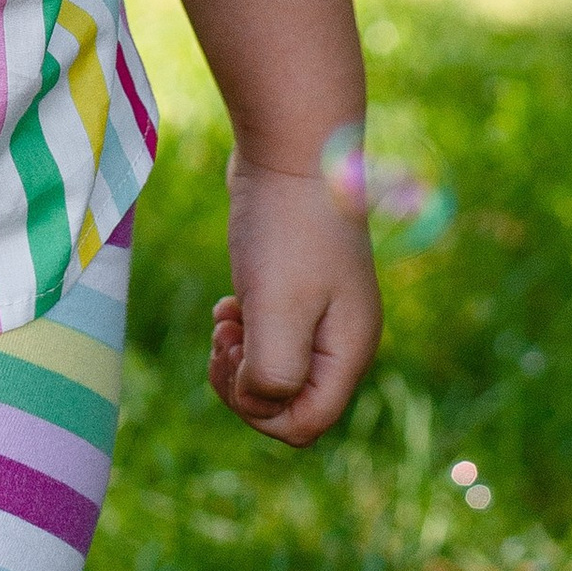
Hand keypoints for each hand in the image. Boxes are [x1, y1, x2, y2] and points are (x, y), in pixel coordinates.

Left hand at [206, 152, 382, 445]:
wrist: (290, 147)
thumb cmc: (286, 229)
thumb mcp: (276, 309)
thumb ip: (274, 373)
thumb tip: (261, 402)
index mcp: (348, 351)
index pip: (306, 423)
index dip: (259, 411)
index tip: (234, 358)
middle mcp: (341, 338)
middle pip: (290, 403)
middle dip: (245, 385)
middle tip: (224, 340)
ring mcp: (321, 311)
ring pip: (276, 369)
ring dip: (241, 358)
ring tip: (224, 322)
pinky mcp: (296, 286)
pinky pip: (269, 335)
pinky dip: (244, 331)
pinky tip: (228, 306)